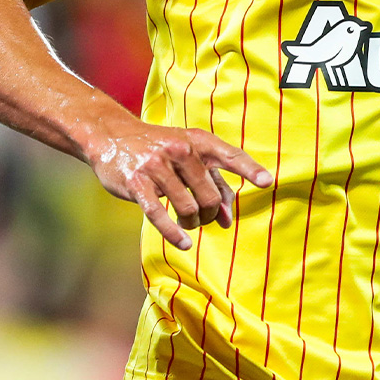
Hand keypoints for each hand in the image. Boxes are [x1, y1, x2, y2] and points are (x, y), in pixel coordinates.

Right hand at [82, 116, 272, 249]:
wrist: (112, 136)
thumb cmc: (158, 149)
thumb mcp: (187, 154)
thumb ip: (211, 182)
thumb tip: (228, 219)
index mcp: (196, 141)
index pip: (229, 155)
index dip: (249, 169)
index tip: (267, 182)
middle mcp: (179, 150)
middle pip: (209, 195)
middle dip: (210, 214)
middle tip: (203, 218)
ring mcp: (156, 166)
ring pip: (188, 208)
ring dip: (191, 223)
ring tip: (188, 224)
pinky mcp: (136, 183)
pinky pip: (159, 214)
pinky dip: (173, 232)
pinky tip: (183, 243)